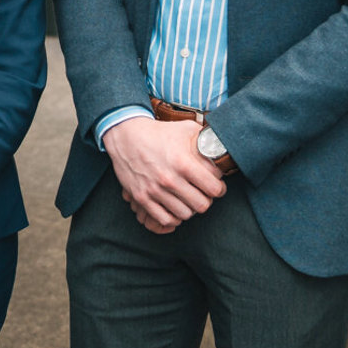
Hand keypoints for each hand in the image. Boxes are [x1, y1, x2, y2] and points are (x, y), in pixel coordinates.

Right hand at [105, 116, 226, 233]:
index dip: (219, 189)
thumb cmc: (158, 132)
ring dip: (189, 208)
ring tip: (188, 200)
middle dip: (205, 200)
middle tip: (202, 194)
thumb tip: (222, 145)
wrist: (125, 135)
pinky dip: (173, 217)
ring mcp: (154, 190)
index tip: (216, 187)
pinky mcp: (141, 197)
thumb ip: (205, 137)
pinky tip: (174, 207)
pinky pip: (165, 219)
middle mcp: (169, 179)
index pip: (214, 189)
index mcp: (183, 163)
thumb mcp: (185, 128)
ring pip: (184, 214)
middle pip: (201, 205)